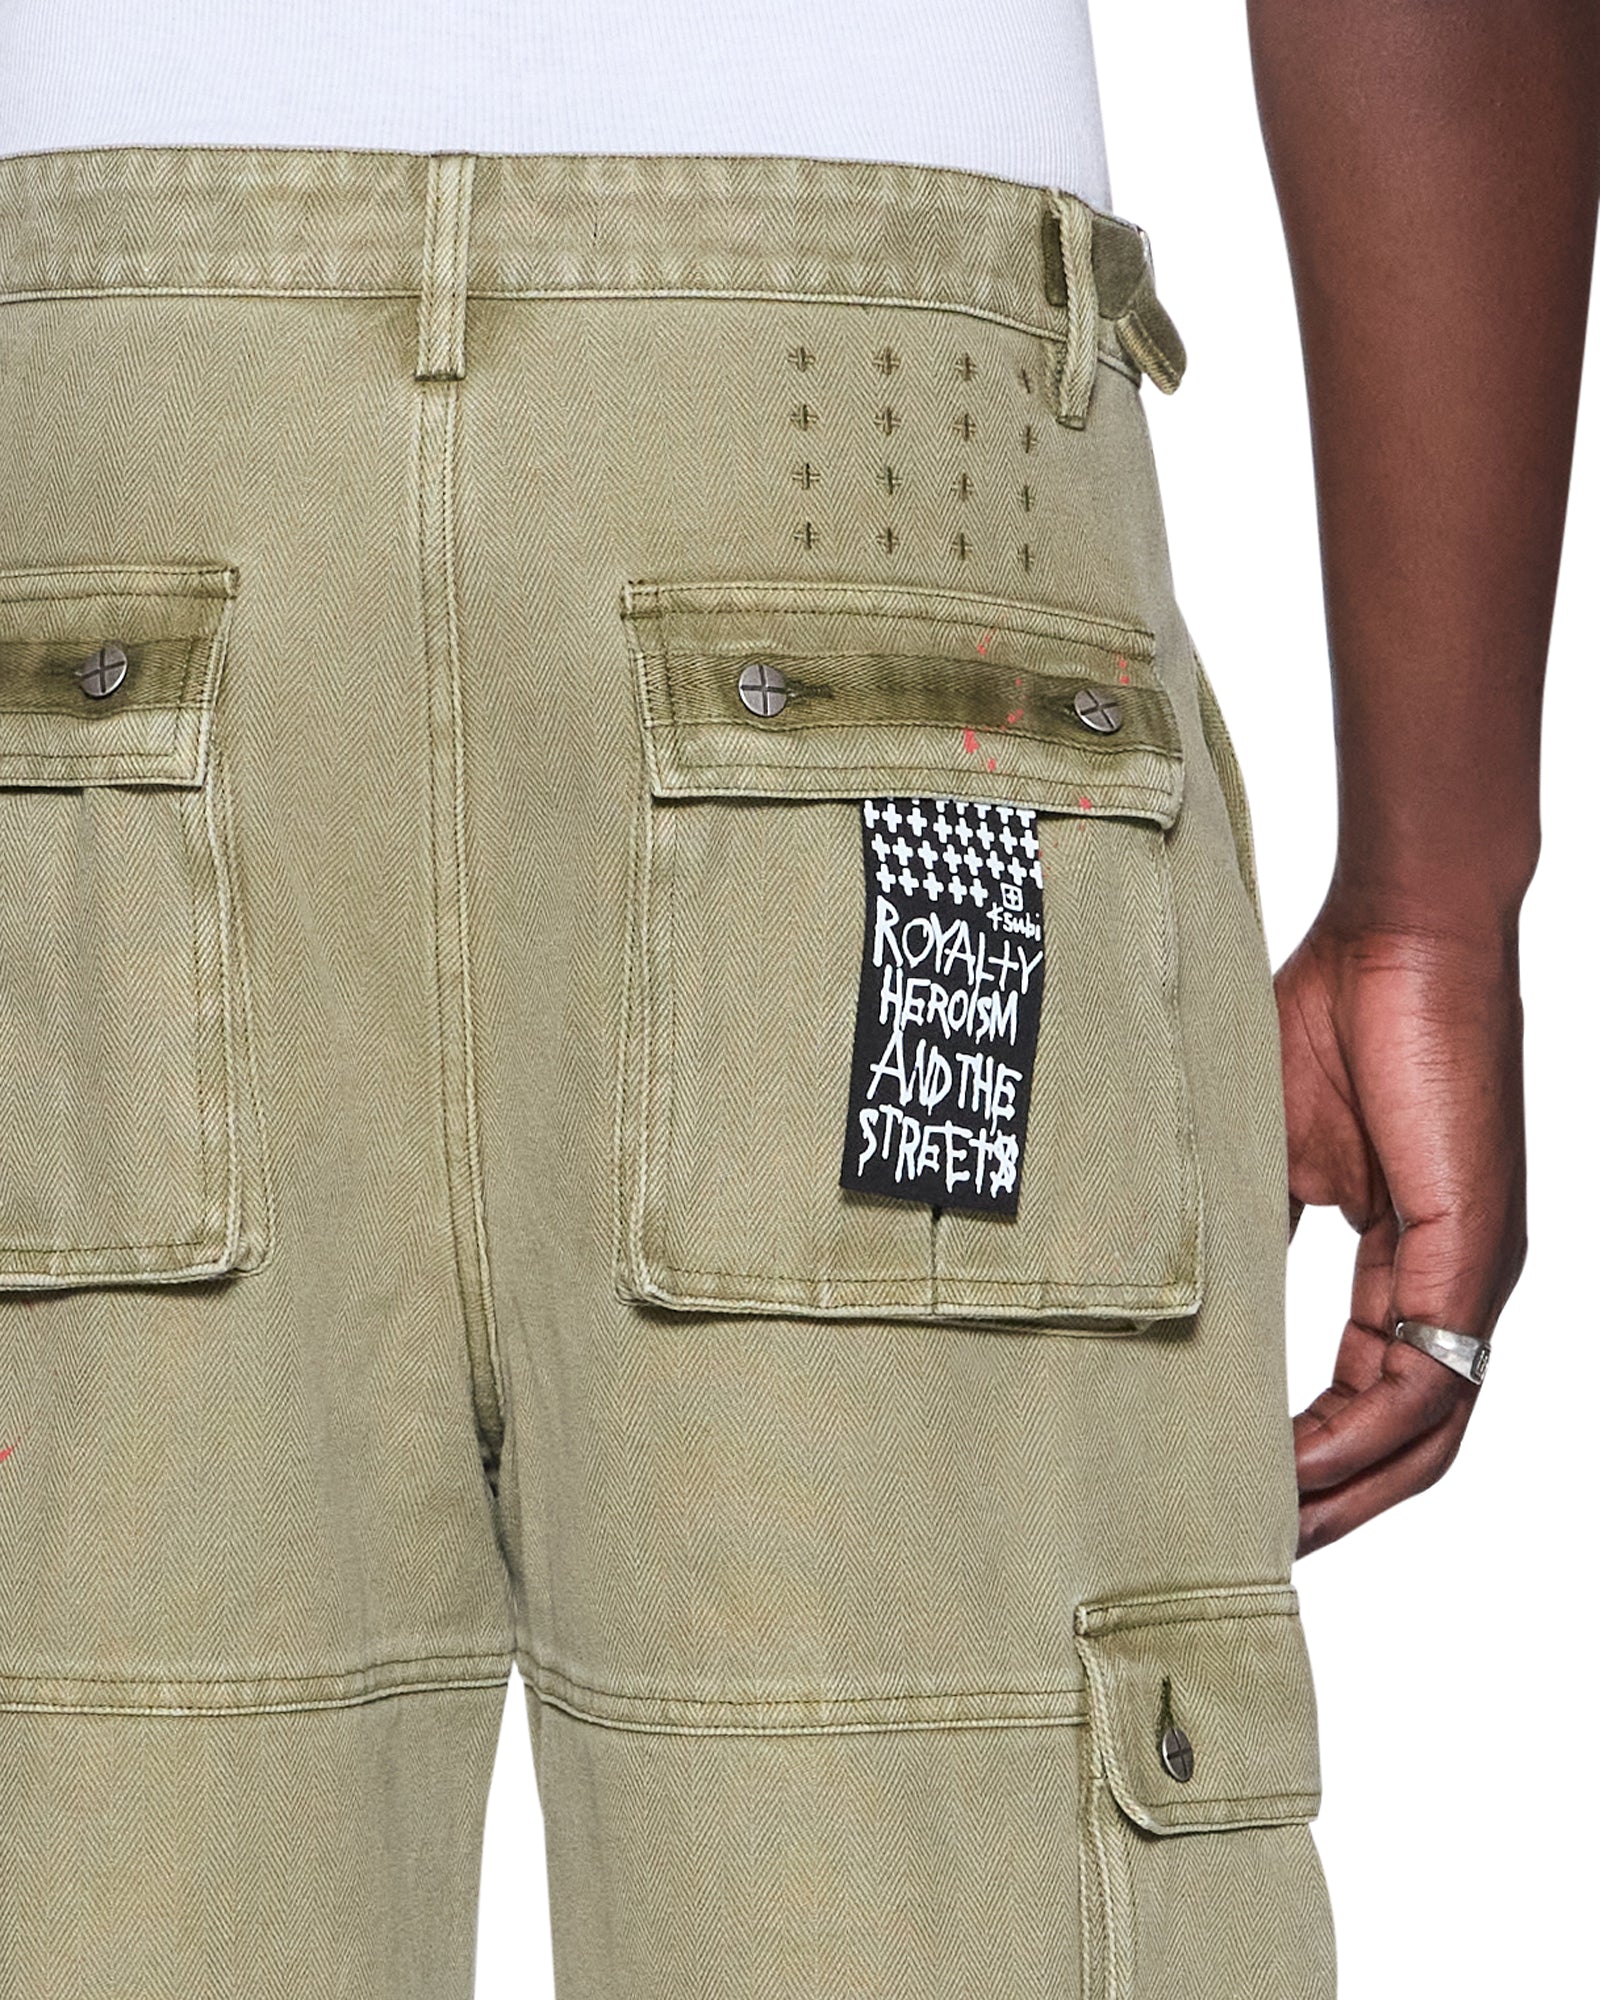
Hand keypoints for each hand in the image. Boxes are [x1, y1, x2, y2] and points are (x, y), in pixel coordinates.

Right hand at [1275, 904, 1526, 1553]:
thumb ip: (1256, 1236)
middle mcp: (1457, 1280)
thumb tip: (1192, 1306)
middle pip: (1414, 1437)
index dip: (1317, 1456)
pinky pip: (1430, 1377)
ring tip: (1272, 1533)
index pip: (1377, 1391)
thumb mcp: (1276, 1153)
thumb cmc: (1340, 1014)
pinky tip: (1300, 1468)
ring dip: (1352, 1491)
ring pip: (1430, 1428)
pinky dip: (1366, 1435)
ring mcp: (1475, 1269)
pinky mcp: (1475, 1245)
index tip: (1243, 1494)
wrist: (1399, 930)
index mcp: (1417, 1259)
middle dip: (1341, 1503)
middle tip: (1259, 1550)